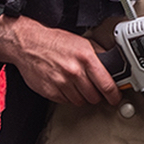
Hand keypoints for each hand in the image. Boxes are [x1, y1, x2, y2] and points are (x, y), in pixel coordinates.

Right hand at [0, 14, 118, 105]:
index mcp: (86, 58)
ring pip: (81, 101)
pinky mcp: (50, 91)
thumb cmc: (54, 42)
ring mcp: (61, 82)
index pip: (107, 85)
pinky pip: (66, 102)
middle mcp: (74, 71)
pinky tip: (67, 86)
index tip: (116, 98)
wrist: (28, 43)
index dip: (114, 95)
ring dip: (83, 97)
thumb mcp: (82, 42)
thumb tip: (114, 65)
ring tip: (79, 86)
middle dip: (97, 95)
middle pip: (95, 96)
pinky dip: (69, 97)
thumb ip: (99, 54)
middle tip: (95, 90)